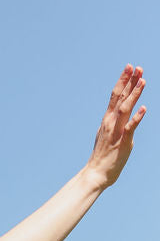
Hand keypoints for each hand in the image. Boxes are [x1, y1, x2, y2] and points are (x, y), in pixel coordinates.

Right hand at [86, 65, 145, 189]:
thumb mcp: (107, 135)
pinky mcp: (123, 142)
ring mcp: (116, 131)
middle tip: (137, 67)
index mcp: (107, 119)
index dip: (123, 80)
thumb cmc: (103, 156)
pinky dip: (137, 118)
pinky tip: (144, 108)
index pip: (115, 96)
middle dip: (129, 81)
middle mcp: (111, 122)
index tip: (129, 67)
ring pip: (126, 108)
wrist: (96, 174)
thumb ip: (115, 124)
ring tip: (143, 80)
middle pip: (120, 97)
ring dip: (134, 94)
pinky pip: (130, 128)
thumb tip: (121, 119)